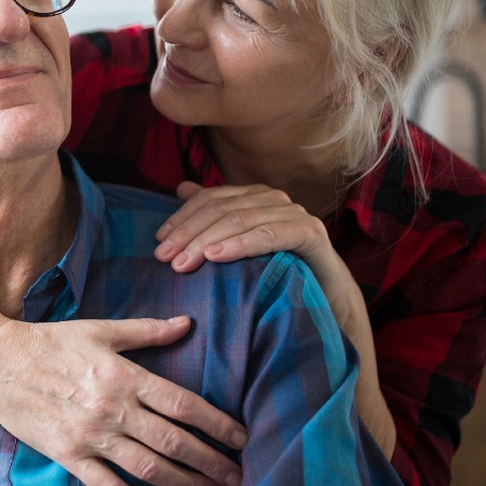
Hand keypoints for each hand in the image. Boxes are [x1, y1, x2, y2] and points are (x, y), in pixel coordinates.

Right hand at [0, 316, 246, 485]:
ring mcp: (90, 435)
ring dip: (186, 485)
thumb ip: (147, 330)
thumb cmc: (50, 342)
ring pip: (149, 468)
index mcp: (123, 375)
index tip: (239, 438)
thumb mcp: (100, 329)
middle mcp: (112, 408)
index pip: (182, 405)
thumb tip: (187, 324)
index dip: (216, 425)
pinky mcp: (69, 455)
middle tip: (235, 477)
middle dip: (211, 463)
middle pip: (174, 442)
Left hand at [153, 182, 356, 318]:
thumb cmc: (278, 270)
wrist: (327, 297)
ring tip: (183, 263)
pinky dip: (239, 245)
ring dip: (206, 241)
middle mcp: (272, 198)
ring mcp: (293, 212)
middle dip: (188, 233)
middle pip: (220, 209)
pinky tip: (215, 256)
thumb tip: (181, 187)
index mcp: (253, 195)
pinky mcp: (309, 231)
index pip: (209, 199)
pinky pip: (267, 235)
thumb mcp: (239, 243)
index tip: (159, 242)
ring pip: (239, 220)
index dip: (181, 218)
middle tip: (164, 258)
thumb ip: (214, 214)